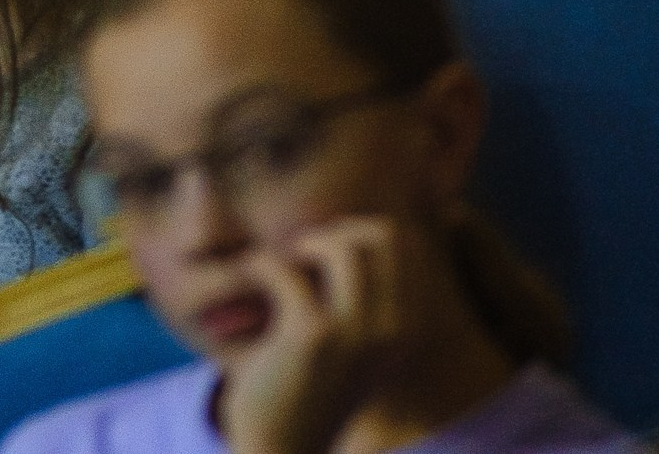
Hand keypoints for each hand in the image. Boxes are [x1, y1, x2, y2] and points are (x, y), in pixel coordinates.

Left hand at [217, 217, 410, 453]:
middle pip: (382, 236)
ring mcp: (358, 334)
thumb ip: (360, 293)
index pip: (404, 244)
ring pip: (343, 246)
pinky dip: (260, 265)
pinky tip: (249, 278)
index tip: (318, 255)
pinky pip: (284, 270)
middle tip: (298, 259)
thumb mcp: (350, 339)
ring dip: (301, 245)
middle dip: (336, 232)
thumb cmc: (307, 385)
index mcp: (409, 328)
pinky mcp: (314, 338)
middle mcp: (395, 330)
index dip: (356, 233)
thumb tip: (346, 227)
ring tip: (275, 270)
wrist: (281, 448)